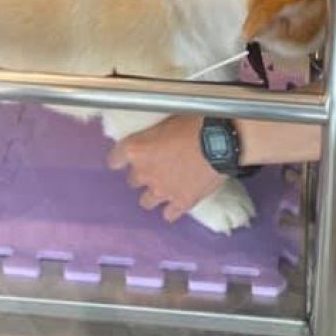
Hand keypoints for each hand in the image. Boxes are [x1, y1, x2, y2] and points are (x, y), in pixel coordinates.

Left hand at [108, 115, 225, 221]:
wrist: (220, 141)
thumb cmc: (195, 123)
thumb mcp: (168, 121)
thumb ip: (154, 135)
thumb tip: (156, 138)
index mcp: (136, 150)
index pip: (114, 159)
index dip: (120, 158)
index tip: (126, 156)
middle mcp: (144, 173)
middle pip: (132, 180)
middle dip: (142, 174)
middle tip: (155, 166)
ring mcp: (162, 191)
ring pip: (146, 201)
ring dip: (153, 194)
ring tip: (165, 186)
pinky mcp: (181, 203)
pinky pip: (169, 214)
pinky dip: (172, 209)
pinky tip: (178, 201)